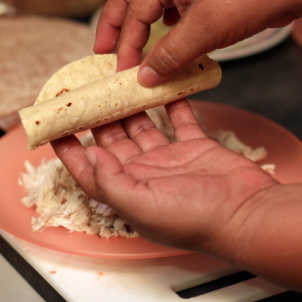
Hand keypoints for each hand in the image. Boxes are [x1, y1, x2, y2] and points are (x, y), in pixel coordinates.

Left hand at [51, 99, 278, 255]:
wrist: (247, 213)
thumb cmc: (197, 220)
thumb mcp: (142, 206)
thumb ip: (110, 182)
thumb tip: (88, 155)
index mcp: (128, 192)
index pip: (89, 168)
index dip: (70, 149)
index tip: (54, 126)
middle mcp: (145, 174)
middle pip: (113, 141)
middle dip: (97, 117)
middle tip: (86, 91)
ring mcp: (170, 159)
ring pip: (142, 125)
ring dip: (130, 105)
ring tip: (117, 81)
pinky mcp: (195, 146)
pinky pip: (178, 118)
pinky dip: (170, 101)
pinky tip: (161, 82)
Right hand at [94, 0, 299, 84]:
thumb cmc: (248, 0)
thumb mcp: (203, 33)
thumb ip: (169, 56)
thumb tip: (144, 77)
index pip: (134, 13)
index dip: (126, 45)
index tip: (122, 72)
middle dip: (115, 23)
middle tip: (103, 49)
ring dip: (140, 19)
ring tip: (132, 43)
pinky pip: (175, 0)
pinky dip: (165, 18)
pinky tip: (170, 33)